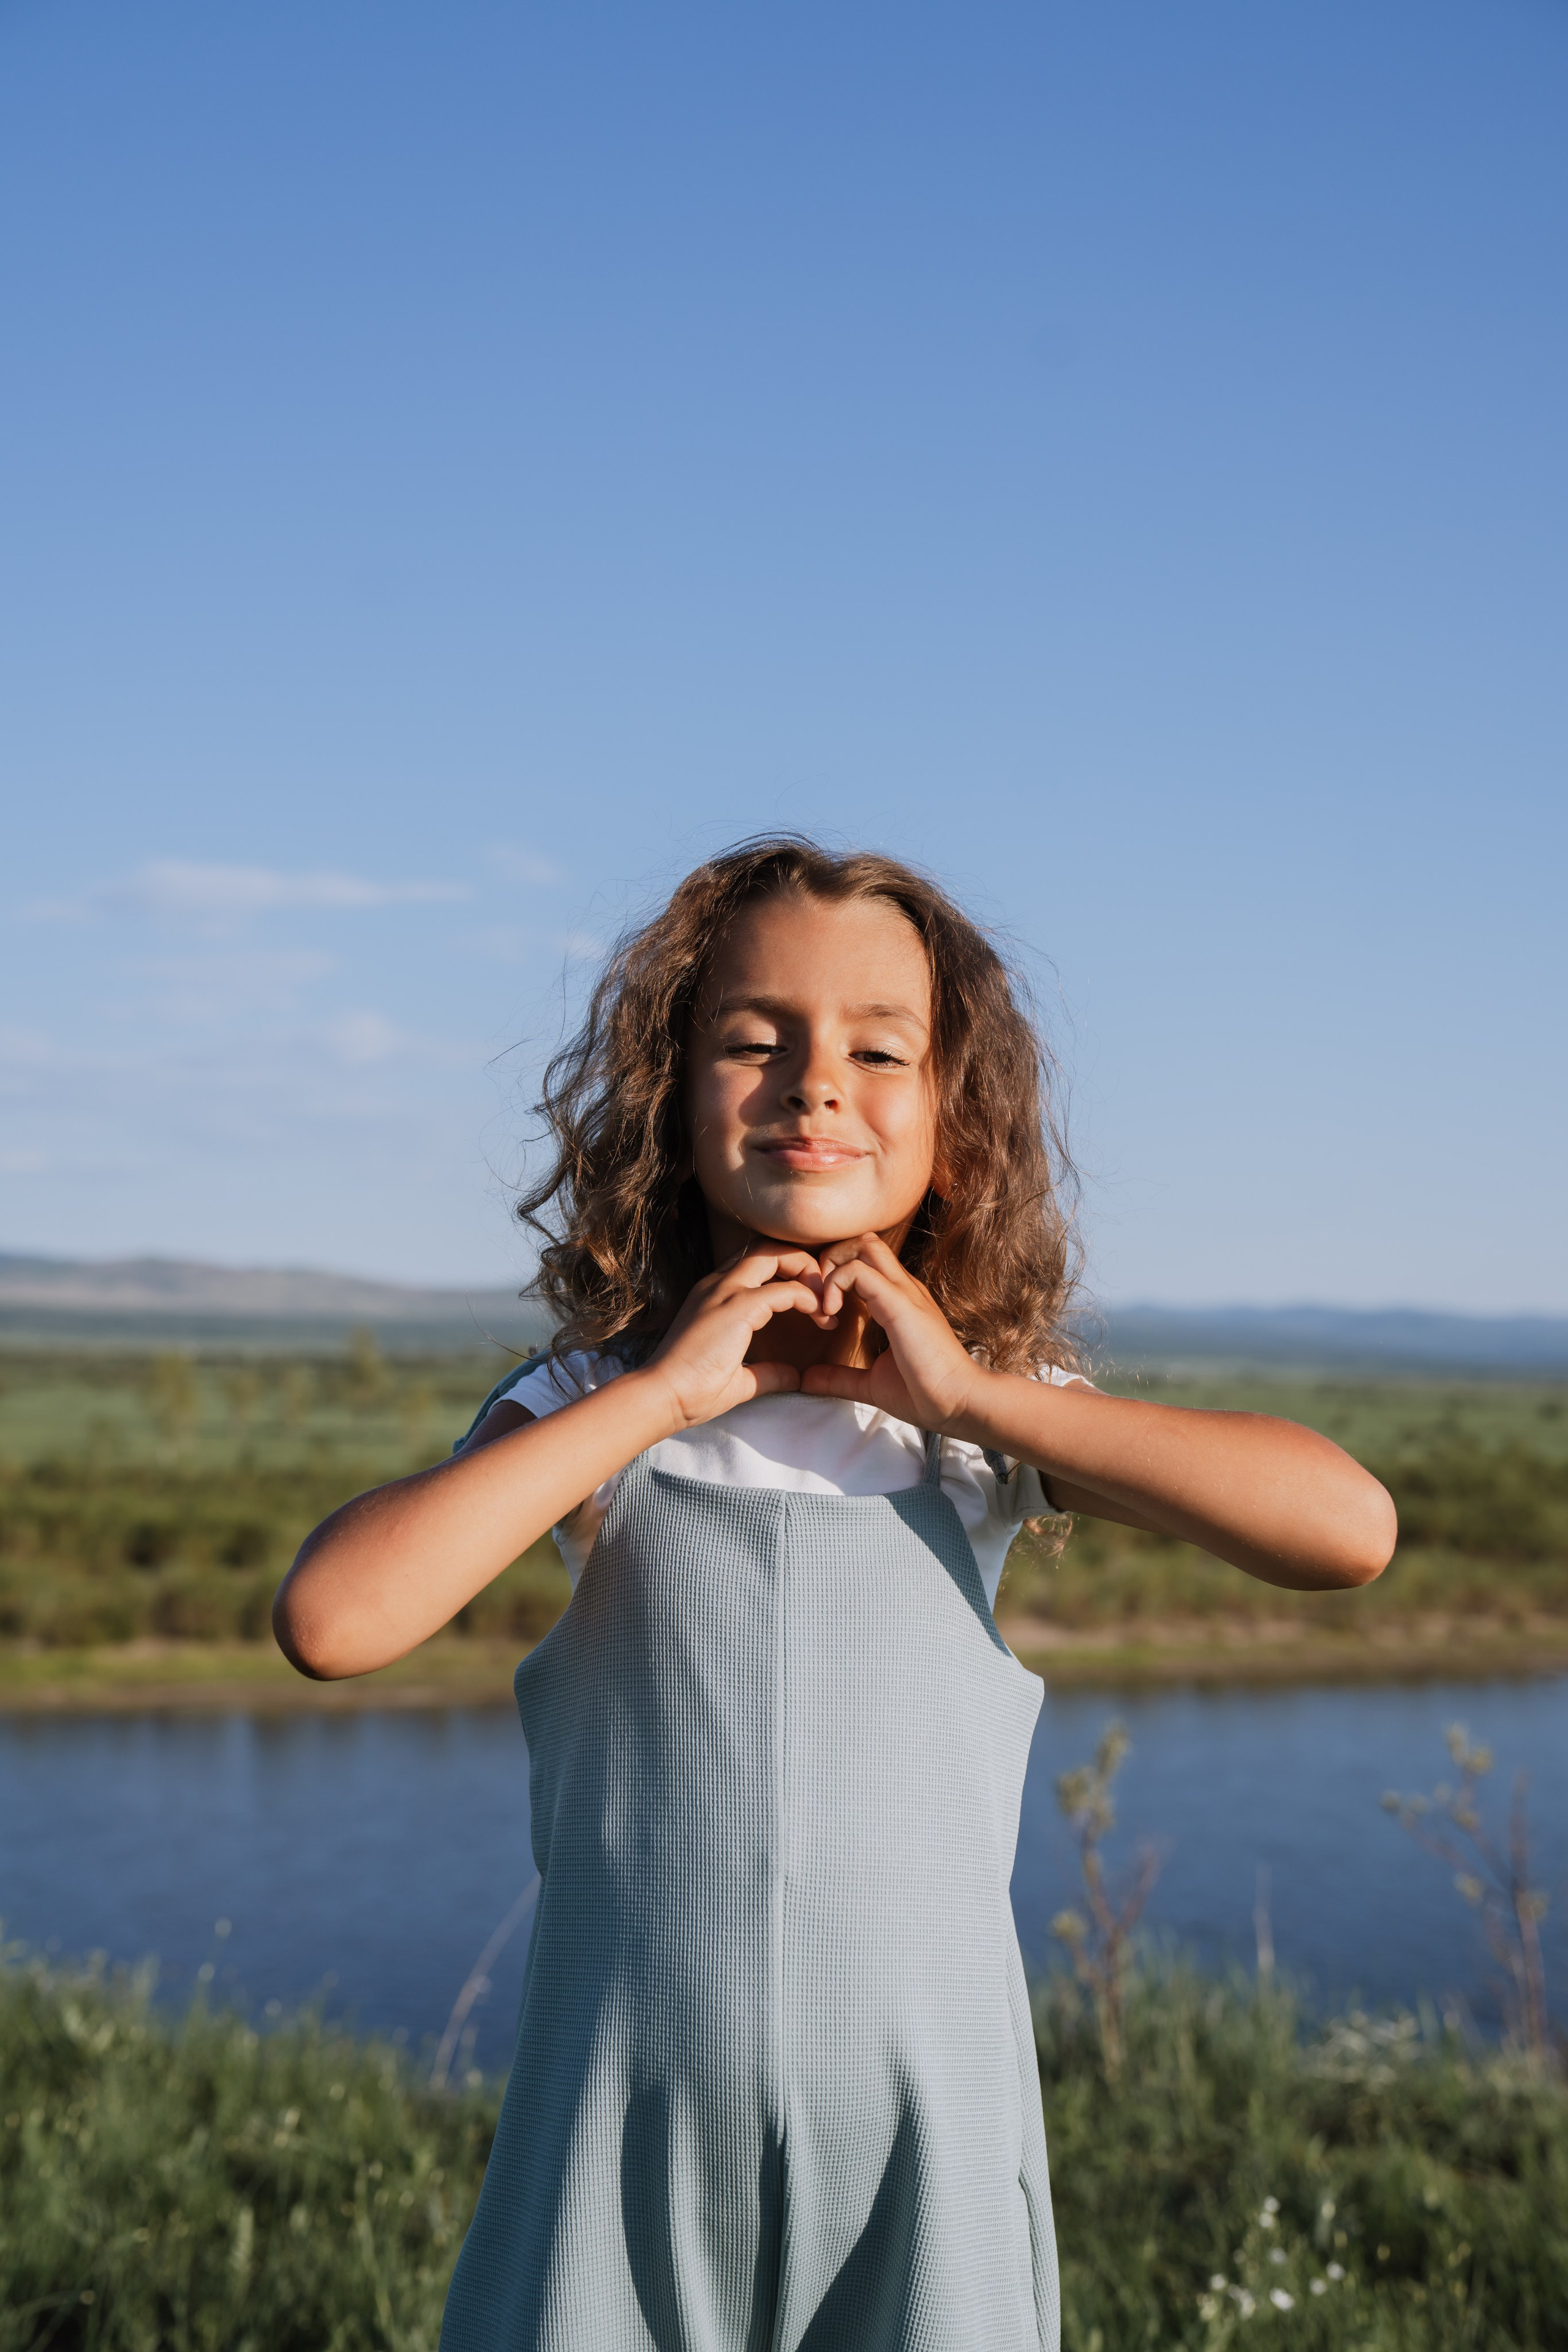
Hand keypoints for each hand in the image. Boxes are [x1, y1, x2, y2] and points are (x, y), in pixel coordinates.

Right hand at [642, 1243, 829, 1429]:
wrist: (663, 1397)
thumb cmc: (692, 1392)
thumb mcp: (738, 1380)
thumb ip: (767, 1372)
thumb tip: (794, 1377)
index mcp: (714, 1295)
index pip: (756, 1263)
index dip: (788, 1275)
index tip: (812, 1307)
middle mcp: (718, 1284)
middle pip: (767, 1248)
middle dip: (801, 1262)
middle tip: (823, 1294)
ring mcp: (725, 1291)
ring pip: (774, 1254)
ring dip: (806, 1271)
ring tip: (825, 1301)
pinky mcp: (737, 1307)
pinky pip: (784, 1289)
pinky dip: (808, 1297)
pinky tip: (820, 1317)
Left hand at [798, 1232, 983, 1432]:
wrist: (957, 1403)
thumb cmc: (923, 1394)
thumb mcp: (871, 1383)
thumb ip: (839, 1377)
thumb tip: (807, 1379)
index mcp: (899, 1300)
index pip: (866, 1260)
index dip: (836, 1274)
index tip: (823, 1312)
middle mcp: (903, 1287)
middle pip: (866, 1241)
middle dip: (833, 1259)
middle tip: (819, 1297)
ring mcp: (903, 1291)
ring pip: (865, 1245)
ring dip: (834, 1266)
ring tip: (825, 1304)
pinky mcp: (899, 1302)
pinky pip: (859, 1271)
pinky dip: (835, 1284)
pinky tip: (831, 1314)